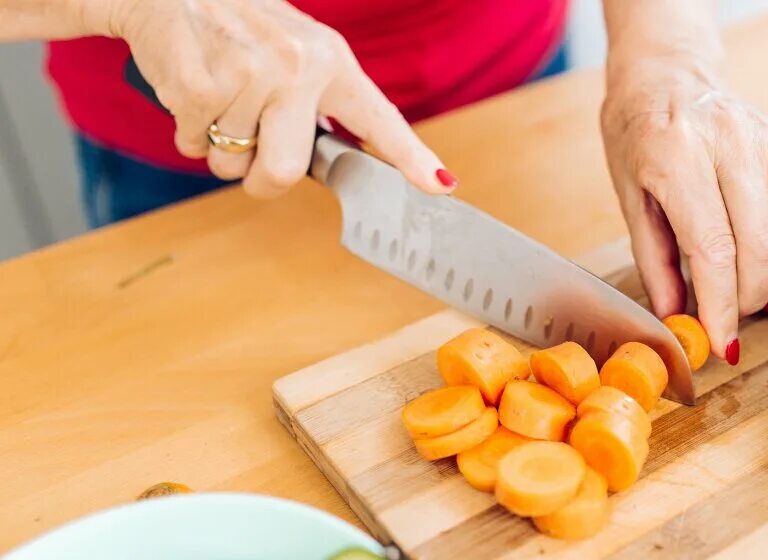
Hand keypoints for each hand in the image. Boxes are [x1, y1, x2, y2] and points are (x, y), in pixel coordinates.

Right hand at [106, 0, 453, 196]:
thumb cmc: (235, 22)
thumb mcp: (295, 48)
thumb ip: (317, 100)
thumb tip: (331, 162)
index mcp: (330, 60)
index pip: (378, 118)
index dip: (412, 158)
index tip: (440, 187)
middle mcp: (297, 66)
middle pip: (284, 172)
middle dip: (260, 180)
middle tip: (249, 154)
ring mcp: (249, 75)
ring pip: (232, 164)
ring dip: (217, 148)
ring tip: (215, 97)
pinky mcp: (200, 86)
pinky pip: (193, 146)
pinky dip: (186, 133)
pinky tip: (188, 90)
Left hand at [601, 59, 767, 359]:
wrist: (663, 76)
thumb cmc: (639, 138)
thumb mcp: (630, 199)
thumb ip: (655, 262)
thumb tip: (679, 321)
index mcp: (678, 154)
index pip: (714, 247)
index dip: (722, 305)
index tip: (722, 343)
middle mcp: (733, 139)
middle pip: (764, 239)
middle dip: (752, 295)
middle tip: (734, 312)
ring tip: (765, 281)